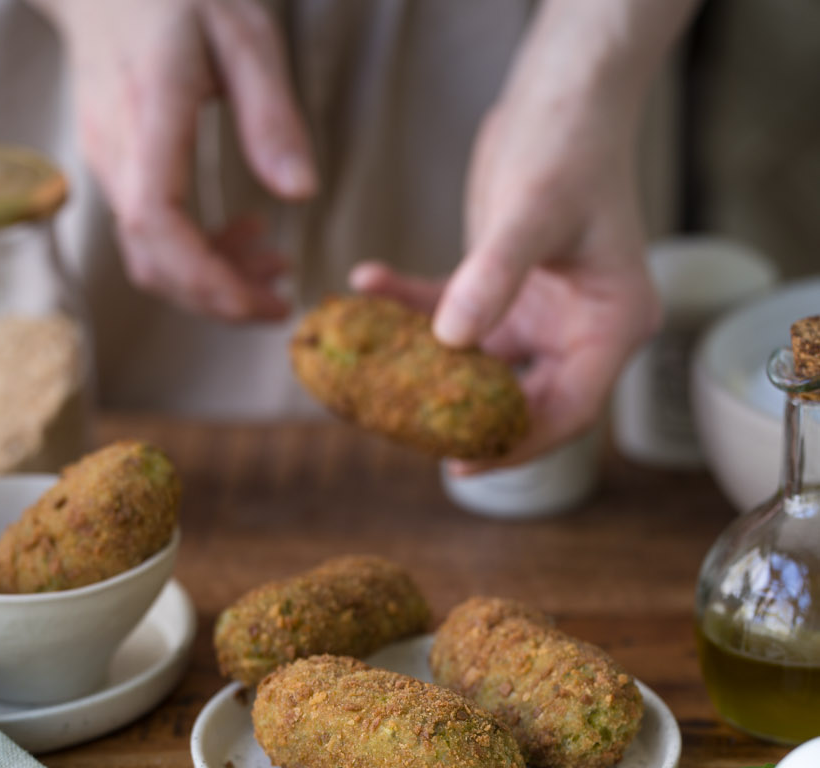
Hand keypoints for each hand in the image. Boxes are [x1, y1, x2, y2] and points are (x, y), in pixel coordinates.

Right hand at [32, 0, 317, 318]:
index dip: (207, 279)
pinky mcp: (115, 171)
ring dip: (212, 281)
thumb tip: (301, 194)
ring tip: (275, 267)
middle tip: (281, 302)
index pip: (157, 222)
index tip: (262, 304)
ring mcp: (108, 165)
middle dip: (219, 299)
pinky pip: (150, 237)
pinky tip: (244, 238)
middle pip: (153, 261)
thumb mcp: (244, 36)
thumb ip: (272, 115)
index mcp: (148, 114)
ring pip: (151, 258)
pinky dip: (197, 256)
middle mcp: (116, 152)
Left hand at [352, 101, 656, 472]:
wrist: (563, 91)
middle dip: (463, 417)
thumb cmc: (570, 142)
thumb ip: (494, 274)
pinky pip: (454, 317)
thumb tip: (452, 340)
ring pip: (481, 370)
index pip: (569, 410)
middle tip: (404, 428)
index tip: (460, 463)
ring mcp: (542, 316)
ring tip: (373, 373)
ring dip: (427, 369)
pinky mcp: (505, 294)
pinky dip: (412, 307)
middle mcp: (581, 331)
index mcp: (612, 325)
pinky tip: (368, 283)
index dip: (516, 444)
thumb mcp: (533, 209)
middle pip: (524, 403)